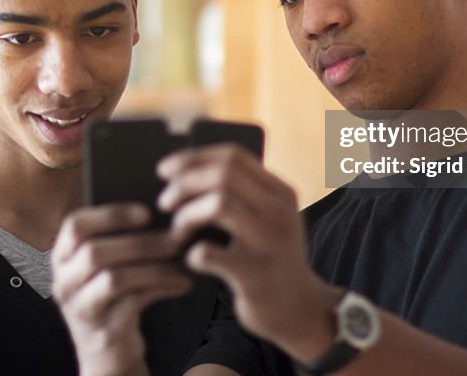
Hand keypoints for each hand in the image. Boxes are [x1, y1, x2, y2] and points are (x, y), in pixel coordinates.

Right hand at [51, 203, 192, 375]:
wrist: (108, 351)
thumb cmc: (112, 297)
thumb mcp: (104, 267)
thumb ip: (117, 239)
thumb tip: (160, 211)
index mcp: (63, 258)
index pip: (75, 225)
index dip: (111, 214)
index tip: (146, 213)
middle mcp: (64, 282)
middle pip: (94, 252)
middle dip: (140, 242)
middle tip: (174, 239)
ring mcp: (81, 309)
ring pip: (114, 278)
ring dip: (153, 267)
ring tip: (180, 262)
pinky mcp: (103, 331)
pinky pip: (133, 303)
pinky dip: (162, 288)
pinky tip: (181, 283)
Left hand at [157, 146, 340, 360]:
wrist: (301, 311)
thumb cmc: (273, 260)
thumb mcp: (271, 219)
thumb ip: (245, 195)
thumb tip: (188, 173)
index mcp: (281, 193)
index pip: (233, 156)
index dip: (194, 158)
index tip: (166, 170)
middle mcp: (279, 212)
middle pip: (223, 175)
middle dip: (184, 185)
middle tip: (165, 203)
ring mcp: (269, 243)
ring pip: (218, 204)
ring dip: (185, 216)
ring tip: (176, 234)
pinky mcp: (254, 275)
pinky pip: (208, 253)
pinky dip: (191, 254)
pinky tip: (192, 261)